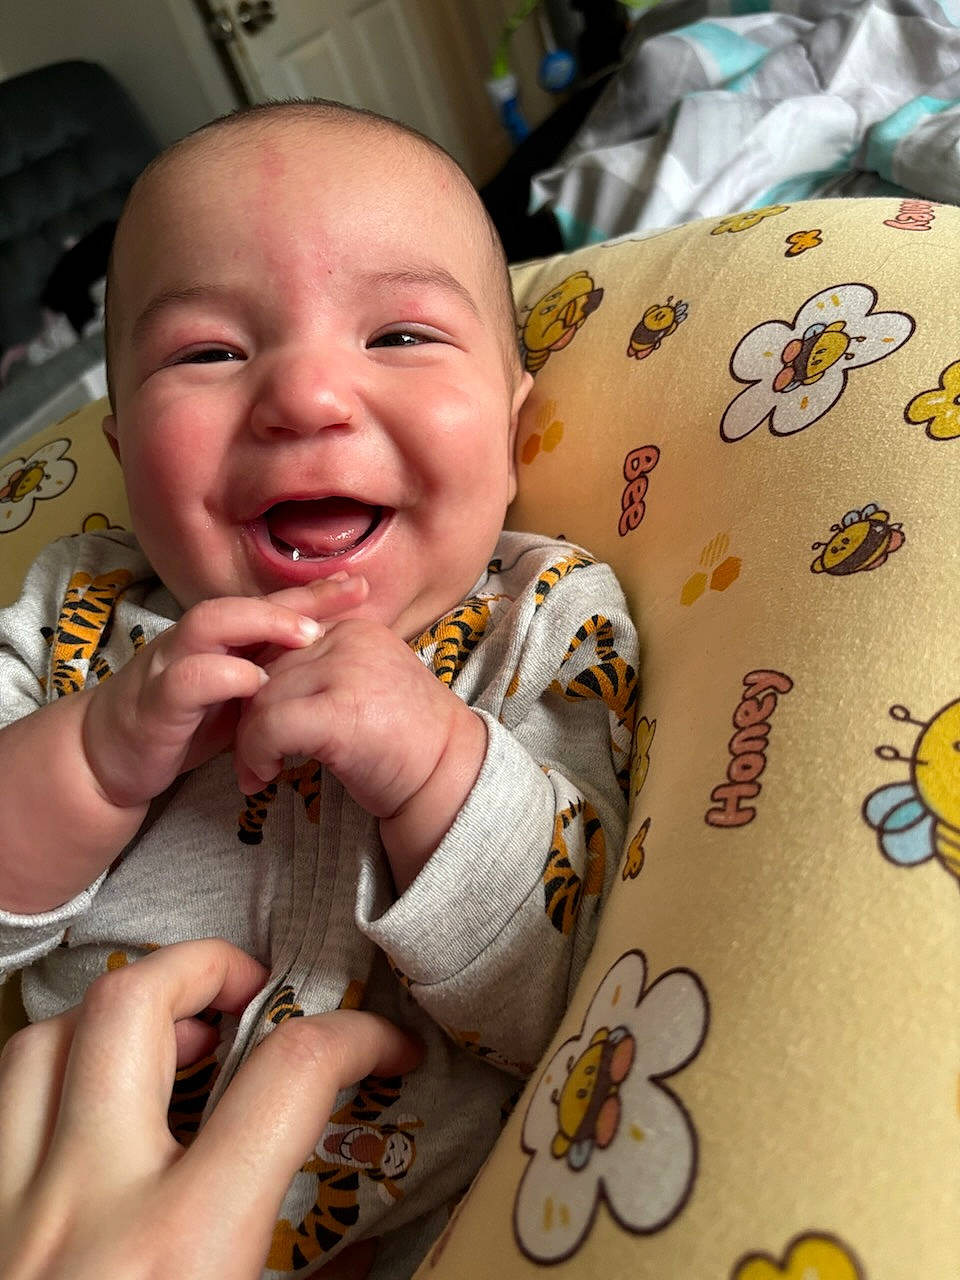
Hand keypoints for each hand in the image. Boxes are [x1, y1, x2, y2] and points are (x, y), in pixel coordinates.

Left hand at [0, 939, 419, 1279]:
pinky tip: (89, 1115)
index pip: (289, 1078)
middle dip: (205, 967)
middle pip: (133, 1008)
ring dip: (112, 1018)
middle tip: (250, 994)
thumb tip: (368, 1255)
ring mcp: (4, 1218)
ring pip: (39, 1043)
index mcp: (182, 1251)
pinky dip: (45, 1082)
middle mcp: (83, 1211)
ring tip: (168, 1038)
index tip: (383, 1049)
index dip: (357, 1036)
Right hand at [82, 575, 367, 809]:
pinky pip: (187, 679)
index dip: (313, 594)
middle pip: (241, 601)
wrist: (109, 759)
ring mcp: (169, 668)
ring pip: (209, 625)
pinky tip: (257, 682)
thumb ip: (272, 677)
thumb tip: (331, 667)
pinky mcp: (154, 705)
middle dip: (296, 598)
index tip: (361, 586)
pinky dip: (223, 676)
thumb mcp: (235, 697)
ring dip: (260, 625)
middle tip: (346, 598)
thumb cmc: (182, 723)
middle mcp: (192, 642)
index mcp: (216, 640)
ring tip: (308, 635)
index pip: (267, 605)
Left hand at [233, 617, 487, 889]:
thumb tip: (254, 686)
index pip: (278, 645)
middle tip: (252, 759)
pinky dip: (256, 754)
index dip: (258, 688)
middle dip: (248, 718)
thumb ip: (320, 673)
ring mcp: (346, 672)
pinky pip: (269, 726)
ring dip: (248, 743)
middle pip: (264, 671)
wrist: (450, 778)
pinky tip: (267, 775)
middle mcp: (349, 640)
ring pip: (260, 698)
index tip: (260, 727)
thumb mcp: (363, 687)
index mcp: (354, 630)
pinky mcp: (340, 711)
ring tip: (259, 772)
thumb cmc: (403, 743)